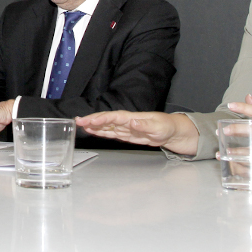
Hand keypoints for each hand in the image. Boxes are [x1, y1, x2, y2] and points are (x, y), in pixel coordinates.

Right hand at [76, 110, 199, 155]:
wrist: (172, 132)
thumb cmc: (166, 126)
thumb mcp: (158, 127)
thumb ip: (143, 125)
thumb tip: (131, 122)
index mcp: (133, 117)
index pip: (114, 117)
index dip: (102, 119)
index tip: (90, 120)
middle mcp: (126, 121)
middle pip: (107, 120)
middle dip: (92, 120)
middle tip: (78, 121)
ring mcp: (126, 128)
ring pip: (106, 126)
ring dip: (94, 125)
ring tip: (80, 124)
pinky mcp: (127, 134)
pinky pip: (111, 133)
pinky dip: (101, 131)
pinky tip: (92, 130)